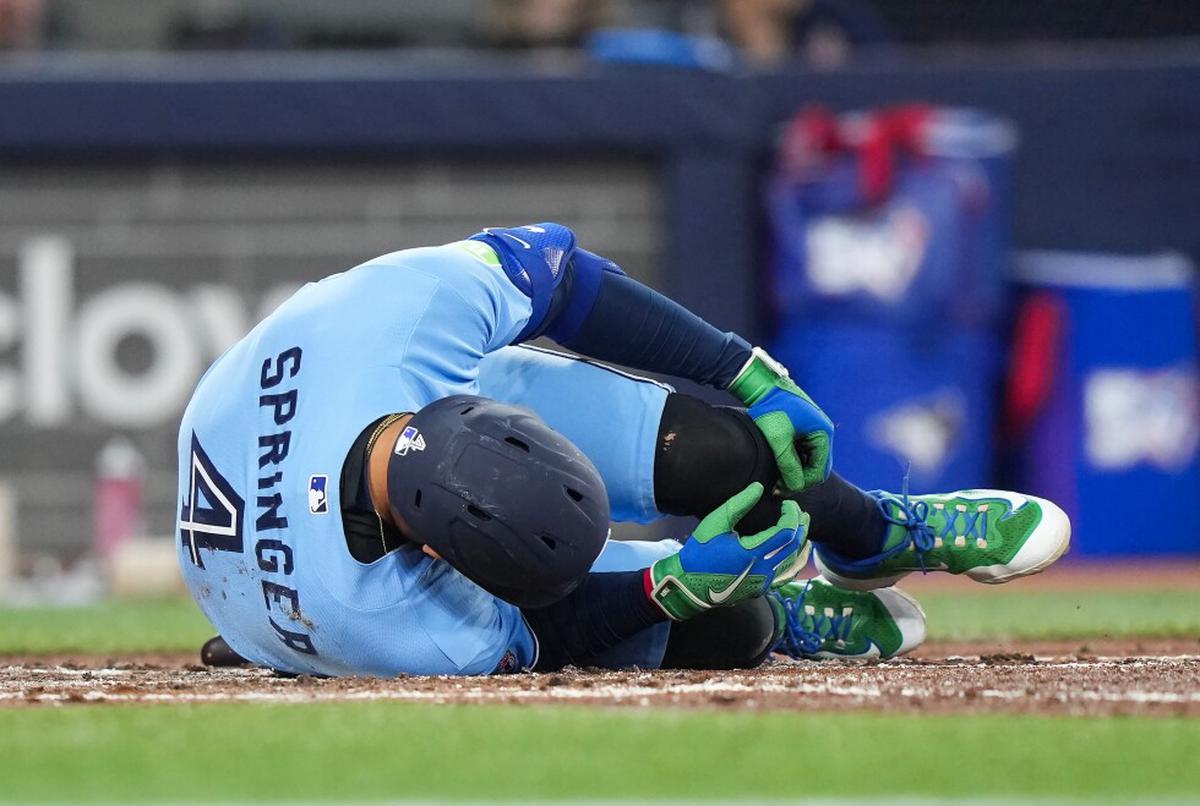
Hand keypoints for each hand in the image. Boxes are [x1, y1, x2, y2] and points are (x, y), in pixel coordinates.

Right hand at [647, 482, 808, 620]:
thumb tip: (759, 488)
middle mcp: (763, 570)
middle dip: (800, 525)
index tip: (787, 503)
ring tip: (802, 526)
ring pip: (794, 561)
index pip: (786, 532)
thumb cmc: (700, 552)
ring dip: (800, 541)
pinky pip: (786, 574)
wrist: (690, 585)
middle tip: (798, 511)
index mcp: (752, 553)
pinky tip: (799, 552)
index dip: (791, 514)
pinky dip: (796, 560)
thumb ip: (738, 504)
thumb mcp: (715, 523)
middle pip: (794, 546)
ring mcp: (764, 582)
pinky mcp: (762, 589)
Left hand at [729, 347, 832, 492]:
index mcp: (823, 433)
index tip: (781, 488)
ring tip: (776, 477)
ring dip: (795, 471)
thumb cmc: (771, 408)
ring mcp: (814, 431)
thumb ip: (788, 465)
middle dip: (798, 479)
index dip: (801, 483)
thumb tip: (795, 487)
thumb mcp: (778, 440)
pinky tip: (778, 465)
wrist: (763, 387)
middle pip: (816, 468)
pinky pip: (803, 453)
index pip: (819, 470)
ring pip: (809, 462)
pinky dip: (793, 462)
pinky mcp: (804, 431)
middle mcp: (823, 432)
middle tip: (777, 487)